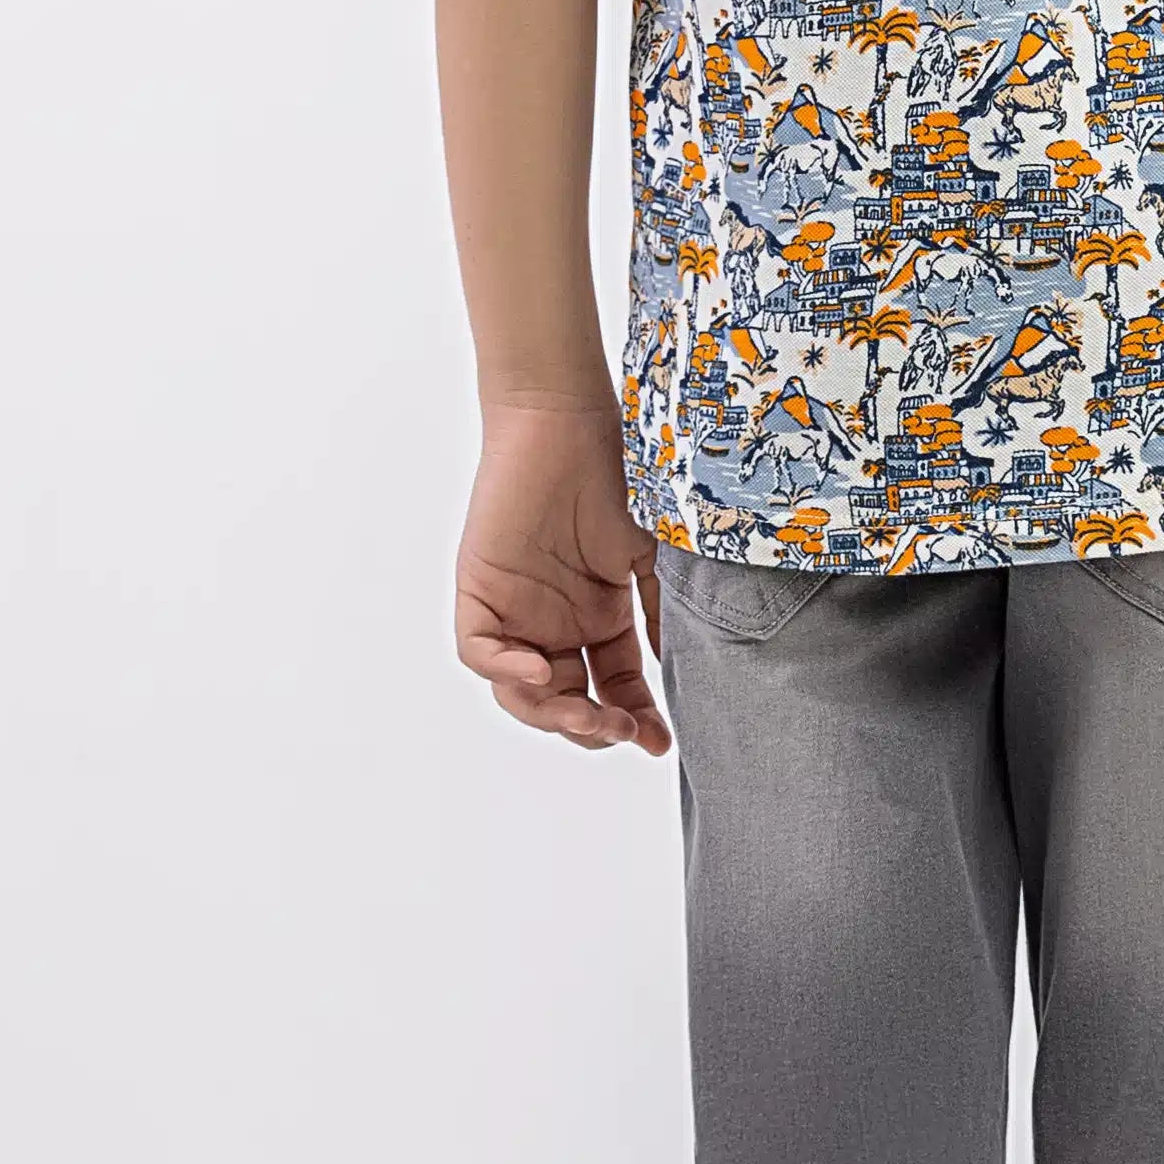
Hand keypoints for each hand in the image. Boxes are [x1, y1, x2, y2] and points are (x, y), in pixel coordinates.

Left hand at [455, 399, 672, 756]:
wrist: (569, 419)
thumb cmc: (618, 474)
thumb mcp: (654, 556)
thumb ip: (664, 614)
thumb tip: (685, 674)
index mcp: (599, 618)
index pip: (614, 690)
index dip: (636, 722)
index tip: (662, 744)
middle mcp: (555, 623)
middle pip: (567, 703)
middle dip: (595, 728)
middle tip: (624, 731)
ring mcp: (515, 611)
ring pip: (520, 692)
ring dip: (554, 715)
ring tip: (589, 716)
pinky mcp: (479, 590)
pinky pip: (479, 652)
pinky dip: (505, 671)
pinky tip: (541, 673)